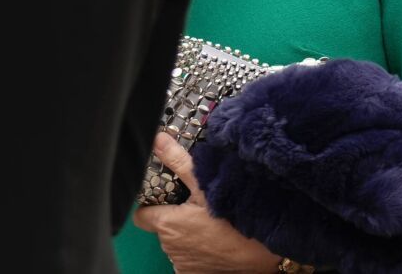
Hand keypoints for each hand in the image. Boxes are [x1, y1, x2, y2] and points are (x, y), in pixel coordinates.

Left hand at [132, 133, 281, 271]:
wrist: (259, 253)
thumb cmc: (233, 218)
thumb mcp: (206, 184)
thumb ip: (179, 162)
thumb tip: (158, 140)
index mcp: (166, 223)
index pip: (142, 215)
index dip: (151, 204)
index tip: (168, 197)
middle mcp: (168, 246)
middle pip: (162, 227)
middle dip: (174, 216)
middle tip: (197, 205)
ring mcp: (180, 262)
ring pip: (176, 242)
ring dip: (187, 233)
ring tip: (210, 221)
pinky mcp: (193, 273)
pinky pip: (188, 258)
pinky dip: (197, 249)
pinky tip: (214, 240)